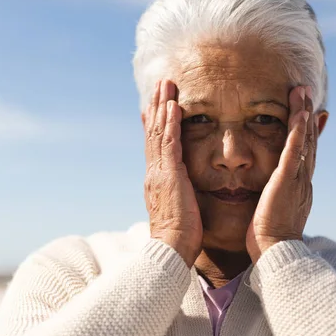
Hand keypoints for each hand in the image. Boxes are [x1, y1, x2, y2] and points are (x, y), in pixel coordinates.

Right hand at [144, 80, 202, 267]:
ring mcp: (159, 172)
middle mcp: (153, 172)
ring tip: (166, 85)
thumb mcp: (177, 210)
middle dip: (157, 107)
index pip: (155, 145)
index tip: (157, 106)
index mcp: (156, 180)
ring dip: (163, 106)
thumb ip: (178, 195)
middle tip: (160, 85)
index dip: (156, 123)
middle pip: (154, 132)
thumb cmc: (179, 237)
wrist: (171, 250)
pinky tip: (175, 106)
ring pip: (159, 132)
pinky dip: (171, 123)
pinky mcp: (169, 175)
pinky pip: (170, 143)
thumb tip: (181, 190)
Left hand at [246, 85, 316, 262]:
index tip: (309, 115)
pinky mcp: (287, 181)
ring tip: (302, 93)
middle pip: (308, 142)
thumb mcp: (274, 213)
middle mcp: (303, 180)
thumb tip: (271, 195)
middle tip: (307, 94)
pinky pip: (295, 151)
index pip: (305, 154)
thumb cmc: (269, 238)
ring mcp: (298, 180)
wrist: (275, 253)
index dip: (307, 133)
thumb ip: (274, 199)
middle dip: (307, 116)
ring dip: (304, 115)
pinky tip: (300, 114)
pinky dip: (299, 131)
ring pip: (304, 141)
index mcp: (298, 187)